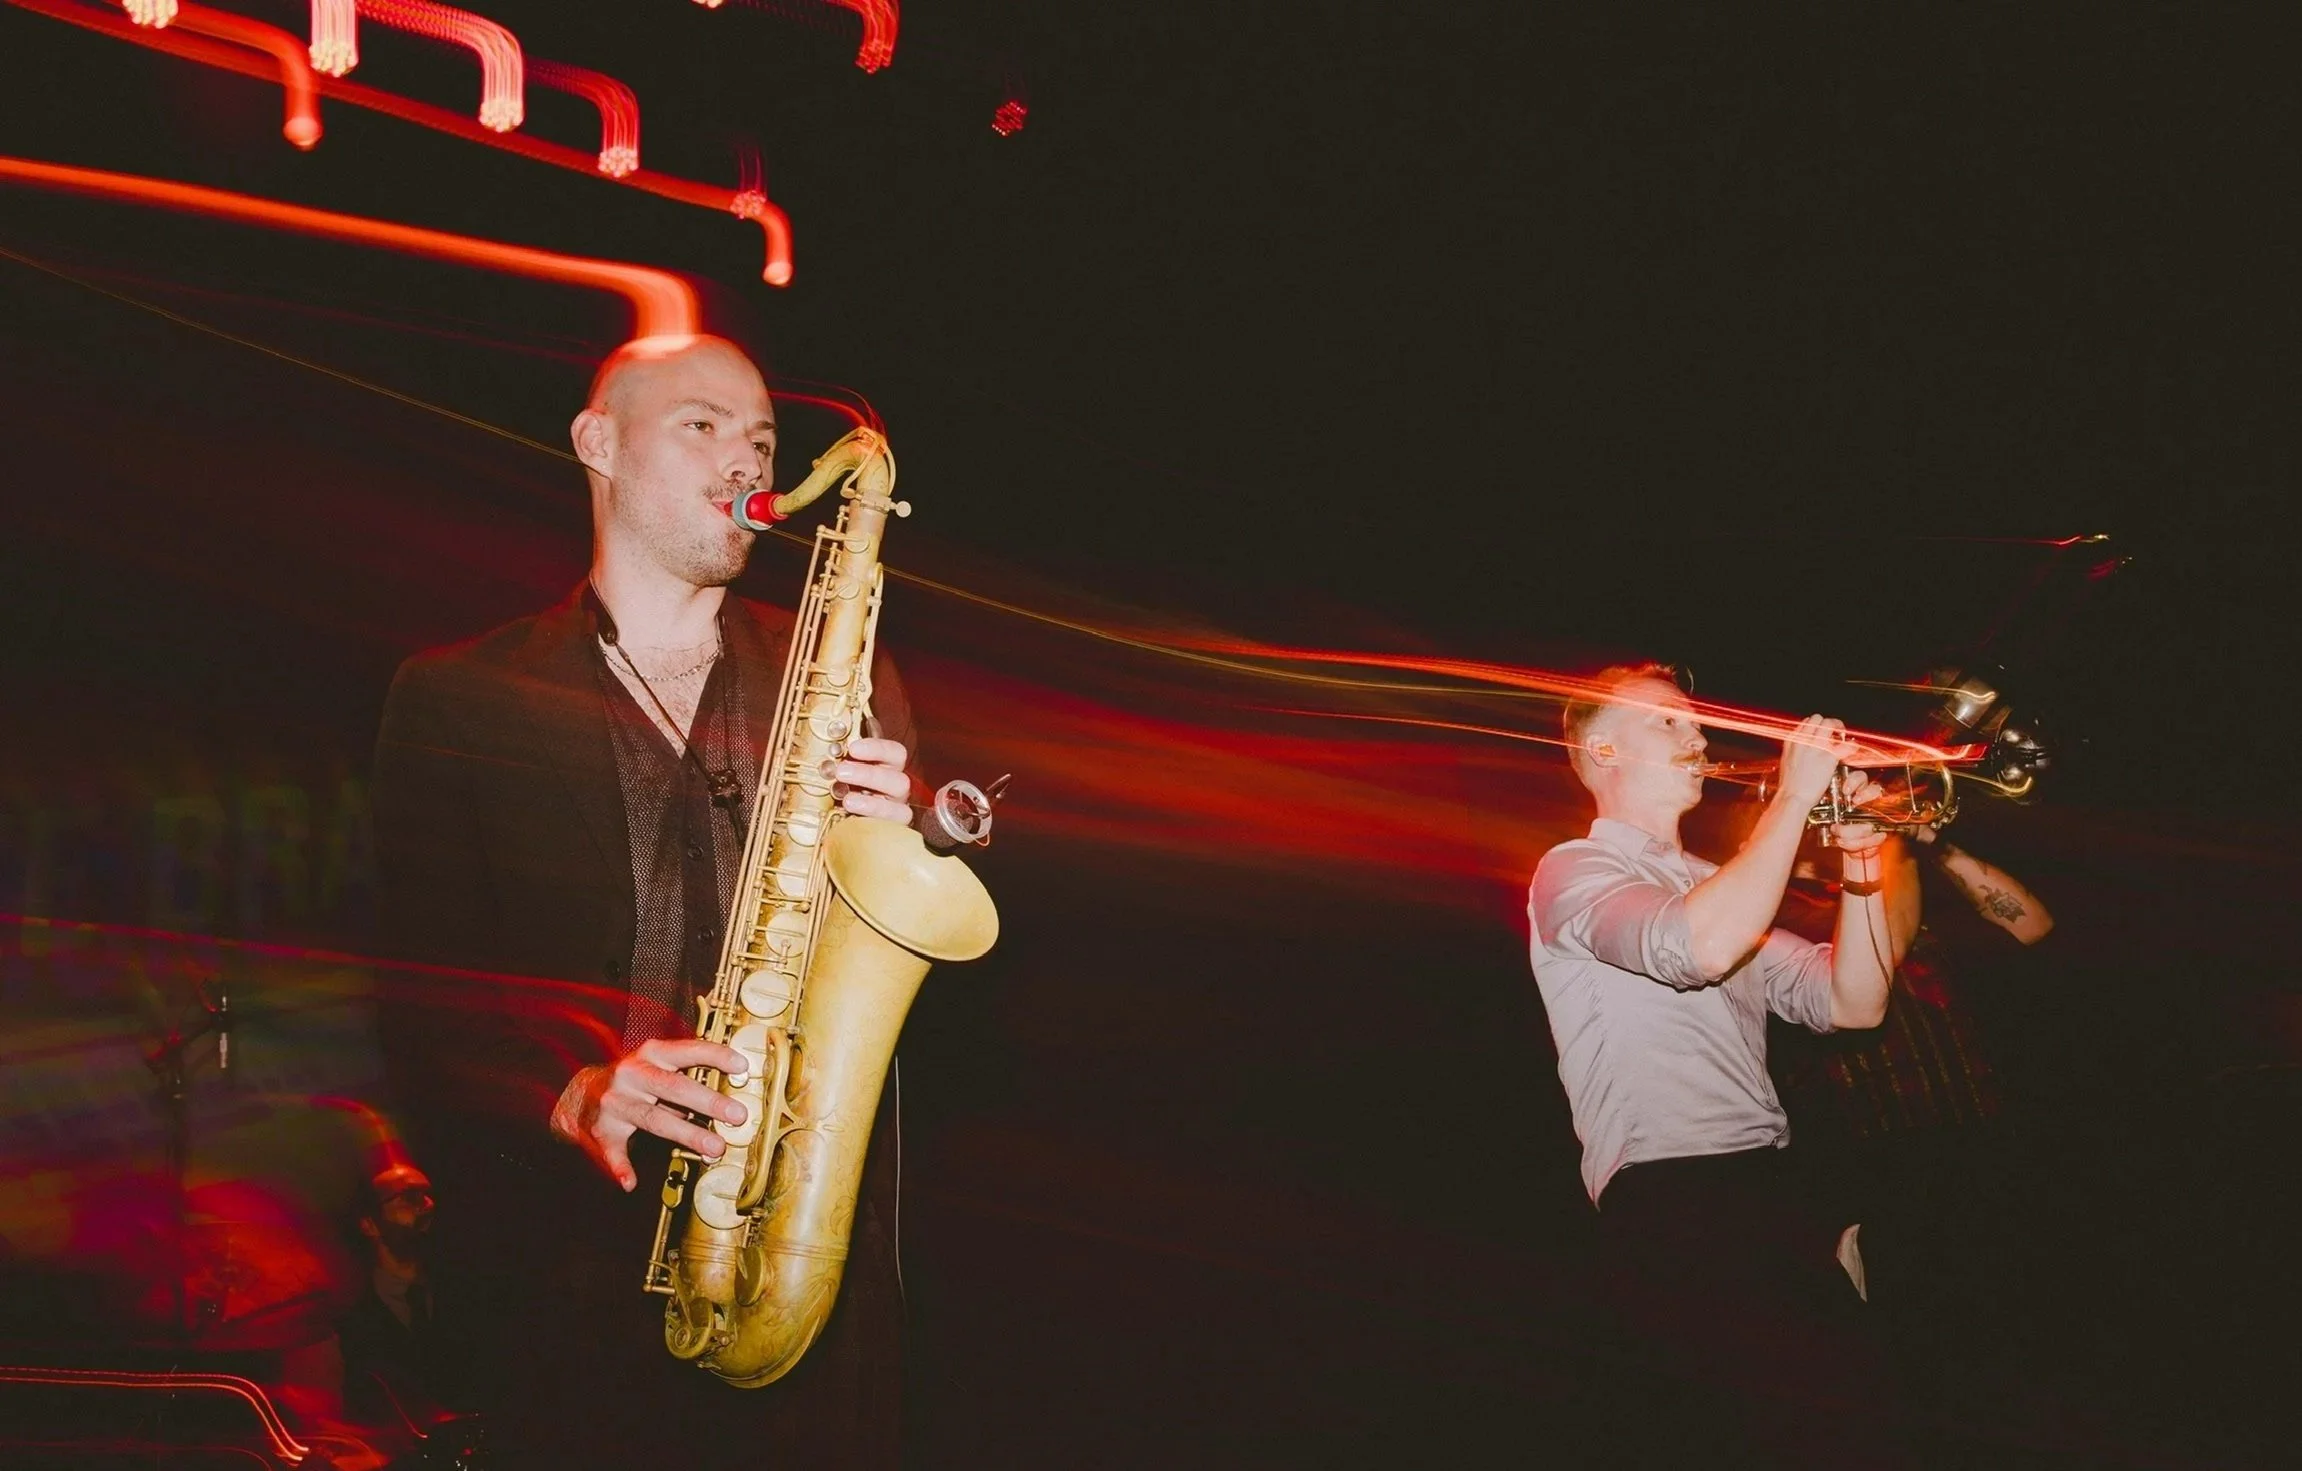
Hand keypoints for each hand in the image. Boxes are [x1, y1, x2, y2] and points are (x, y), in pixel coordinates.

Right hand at [549, 1037, 748, 1190]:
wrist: (578, 1093)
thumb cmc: (632, 1079)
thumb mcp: (657, 1067)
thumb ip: (689, 1080)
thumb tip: (729, 1101)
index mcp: (651, 1055)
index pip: (687, 1051)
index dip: (716, 1056)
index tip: (742, 1066)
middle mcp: (632, 1075)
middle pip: (674, 1087)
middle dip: (709, 1102)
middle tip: (738, 1115)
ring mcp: (615, 1102)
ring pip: (654, 1119)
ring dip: (686, 1134)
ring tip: (714, 1148)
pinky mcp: (601, 1129)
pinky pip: (612, 1151)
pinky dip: (620, 1167)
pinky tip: (631, 1181)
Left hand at [834, 736, 912, 821]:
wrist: (830, 820)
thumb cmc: (836, 788)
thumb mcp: (837, 772)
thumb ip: (838, 762)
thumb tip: (829, 753)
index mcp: (887, 767)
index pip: (895, 753)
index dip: (877, 749)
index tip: (853, 748)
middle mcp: (895, 788)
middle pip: (899, 780)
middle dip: (869, 775)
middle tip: (841, 772)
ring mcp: (895, 811)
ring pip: (898, 807)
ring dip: (871, 802)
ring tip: (846, 800)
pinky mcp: (889, 830)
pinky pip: (890, 827)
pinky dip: (871, 820)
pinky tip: (852, 815)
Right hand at [1778, 714, 1857, 809]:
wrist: (1792, 797)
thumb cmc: (1789, 786)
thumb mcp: (1786, 762)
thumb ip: (1795, 751)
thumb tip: (1803, 749)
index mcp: (1792, 741)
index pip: (1807, 722)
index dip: (1817, 726)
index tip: (1823, 733)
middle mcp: (1803, 740)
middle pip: (1818, 718)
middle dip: (1828, 724)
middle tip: (1835, 733)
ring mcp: (1816, 747)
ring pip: (1830, 724)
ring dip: (1839, 728)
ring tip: (1843, 738)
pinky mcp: (1829, 757)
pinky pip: (1846, 745)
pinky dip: (1851, 746)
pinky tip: (1852, 750)